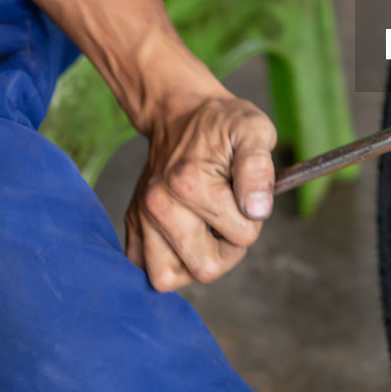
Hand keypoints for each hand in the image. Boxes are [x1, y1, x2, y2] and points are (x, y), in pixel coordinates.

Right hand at [125, 91, 276, 290]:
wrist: (180, 113)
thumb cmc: (222, 125)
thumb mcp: (254, 132)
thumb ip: (258, 170)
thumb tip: (257, 211)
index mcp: (190, 184)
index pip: (243, 237)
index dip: (254, 219)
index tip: (246, 196)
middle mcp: (158, 205)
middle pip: (204, 268)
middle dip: (228, 248)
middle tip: (229, 217)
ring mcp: (141, 217)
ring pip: (167, 278)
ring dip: (194, 263)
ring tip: (206, 233)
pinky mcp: (132, 224)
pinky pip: (143, 268)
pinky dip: (167, 263)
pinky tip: (185, 239)